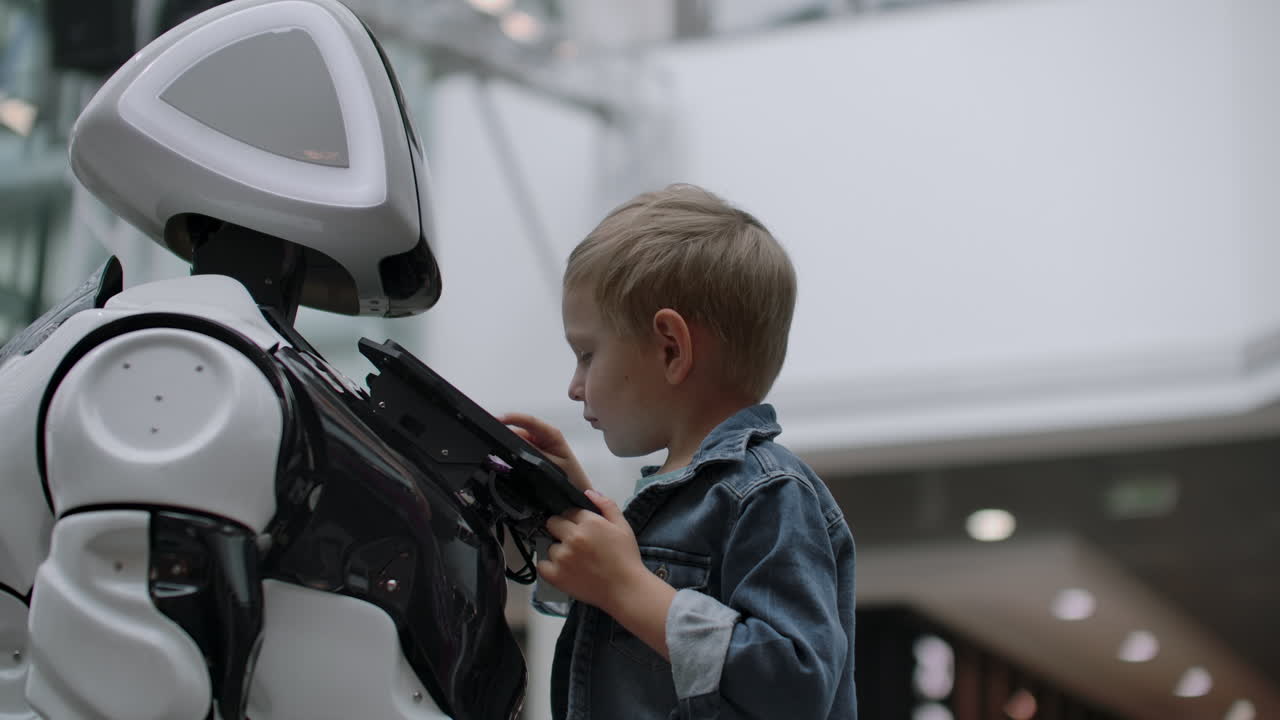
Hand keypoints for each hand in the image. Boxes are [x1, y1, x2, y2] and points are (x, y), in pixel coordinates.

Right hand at [499, 412, 591, 491]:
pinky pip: (516, 447)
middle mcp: (543, 435)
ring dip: (505, 444)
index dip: (512, 417)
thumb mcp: (552, 466)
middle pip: (518, 429)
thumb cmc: (571, 479)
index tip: (497, 419)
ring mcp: (537, 442)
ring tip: (494, 450)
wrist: (576, 493)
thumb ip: (534, 453)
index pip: (529, 420)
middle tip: (488, 438)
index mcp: (552, 434)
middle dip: (503, 433)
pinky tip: (502, 456)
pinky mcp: (532, 451)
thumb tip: (516, 444)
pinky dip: (508, 451)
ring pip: (515, 438)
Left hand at [539, 489, 645, 613]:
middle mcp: (573, 537)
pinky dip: (548, 566)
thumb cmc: (626, 558)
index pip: (569, 511)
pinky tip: (562, 569)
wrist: (626, 589)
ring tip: (574, 561)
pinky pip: (541, 565)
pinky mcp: (556, 575)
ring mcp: (562, 557)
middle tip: (574, 542)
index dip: (575, 519)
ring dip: (558, 550)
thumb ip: (606, 505)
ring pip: (549, 545)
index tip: (581, 529)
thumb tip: (588, 492)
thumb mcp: (623, 526)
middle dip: (561, 529)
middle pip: (553, 523)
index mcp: (589, 523)